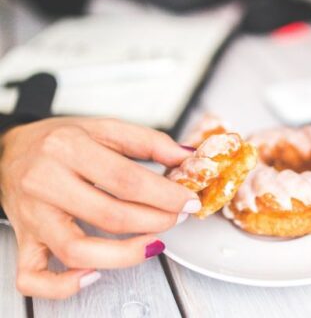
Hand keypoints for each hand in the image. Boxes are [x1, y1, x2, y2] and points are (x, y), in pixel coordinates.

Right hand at [0, 117, 199, 298]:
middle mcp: (46, 182)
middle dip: (155, 221)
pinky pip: (33, 276)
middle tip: (176, 218)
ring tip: (153, 243)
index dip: (165, 195)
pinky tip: (94, 274)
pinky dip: (64, 285)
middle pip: (109, 215)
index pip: (126, 180)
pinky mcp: (23, 240)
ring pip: (77, 250)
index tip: (188, 201)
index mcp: (68, 148)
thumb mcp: (104, 128)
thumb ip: (148, 141)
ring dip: (125, 255)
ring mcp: (32, 216)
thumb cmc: (59, 140)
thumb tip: (186, 157)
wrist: (9, 151)